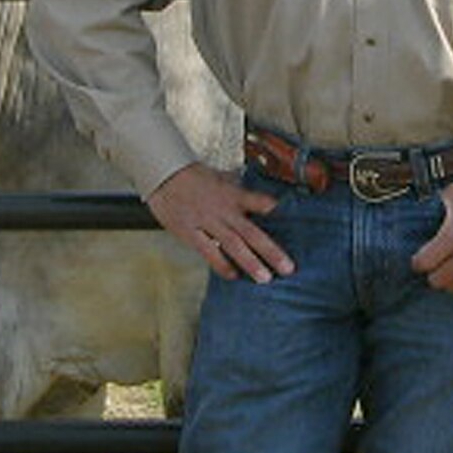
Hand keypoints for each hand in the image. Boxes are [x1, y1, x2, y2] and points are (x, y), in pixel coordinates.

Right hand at [146, 163, 293, 282]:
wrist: (163, 174)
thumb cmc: (191, 176)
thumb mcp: (220, 177)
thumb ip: (238, 189)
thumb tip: (257, 197)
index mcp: (232, 194)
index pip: (257, 202)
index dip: (272, 210)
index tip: (289, 222)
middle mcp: (223, 209)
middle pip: (251, 232)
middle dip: (271, 251)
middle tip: (287, 268)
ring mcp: (206, 221)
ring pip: (233, 244)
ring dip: (250, 262)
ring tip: (264, 278)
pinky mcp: (190, 232)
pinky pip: (208, 251)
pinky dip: (221, 264)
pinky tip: (233, 275)